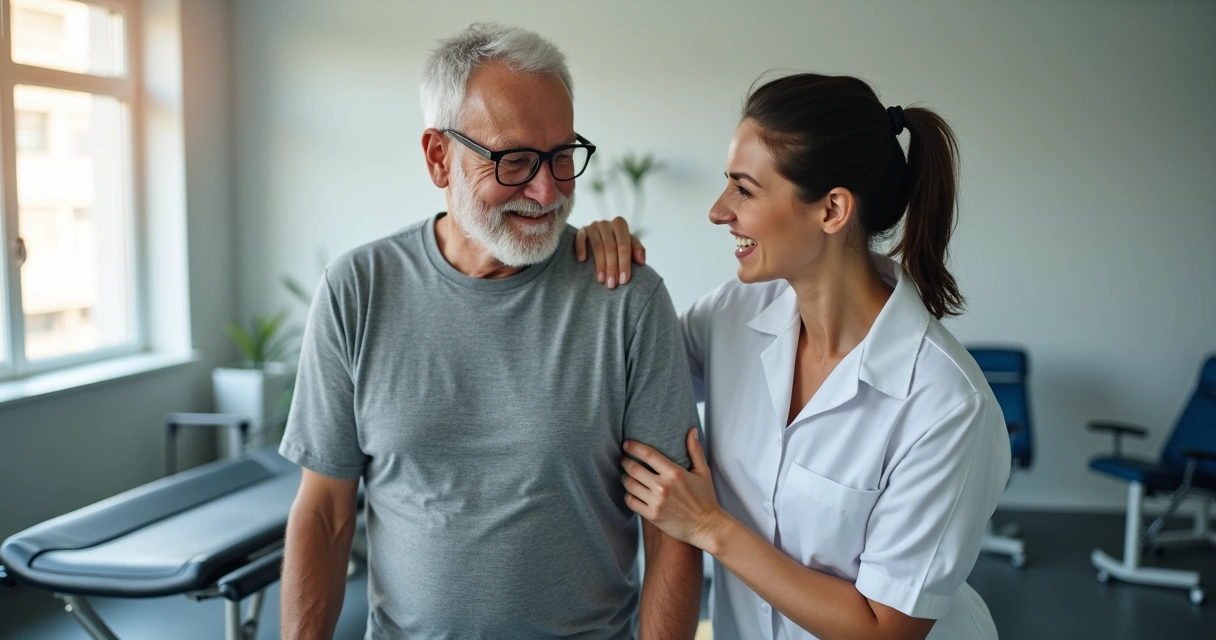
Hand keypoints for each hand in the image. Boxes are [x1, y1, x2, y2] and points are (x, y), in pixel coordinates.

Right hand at [575, 217, 644, 289]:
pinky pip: (580, 238)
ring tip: (601, 280)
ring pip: (597, 245)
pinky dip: (581, 248)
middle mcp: (606, 224)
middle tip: (611, 284)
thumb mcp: (629, 245)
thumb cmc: (617, 243)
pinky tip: (582, 260)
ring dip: (599, 264)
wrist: (601, 235)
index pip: (624, 246)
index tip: (623, 280)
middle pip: (610, 247)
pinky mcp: (581, 230)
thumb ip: (637, 251)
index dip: (624, 264)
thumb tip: (642, 262)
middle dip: (612, 267)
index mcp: (620, 225)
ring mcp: (593, 226)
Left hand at [622, 428, 723, 549]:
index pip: (648, 454)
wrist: (707, 527)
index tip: (626, 444)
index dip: (633, 447)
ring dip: (625, 478)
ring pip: (630, 485)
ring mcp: (656, 502)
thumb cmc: (706, 498)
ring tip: (627, 475)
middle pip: (634, 469)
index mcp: (675, 472)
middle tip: (624, 460)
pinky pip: (631, 502)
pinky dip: (628, 495)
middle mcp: (663, 486)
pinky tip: (632, 492)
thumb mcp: (703, 472)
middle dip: (625, 462)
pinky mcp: (652, 515)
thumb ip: (695, 450)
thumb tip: (692, 430)